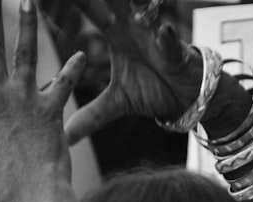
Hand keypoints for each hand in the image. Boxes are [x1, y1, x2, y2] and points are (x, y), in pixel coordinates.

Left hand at [63, 0, 201, 142]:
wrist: (188, 97)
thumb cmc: (154, 90)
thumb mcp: (116, 104)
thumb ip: (90, 115)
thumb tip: (64, 137)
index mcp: (114, 32)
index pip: (87, 7)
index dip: (66, 0)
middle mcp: (133, 26)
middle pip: (108, 1)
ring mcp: (154, 35)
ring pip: (141, 10)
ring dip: (128, 5)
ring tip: (118, 8)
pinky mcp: (175, 52)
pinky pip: (171, 41)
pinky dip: (167, 38)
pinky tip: (163, 32)